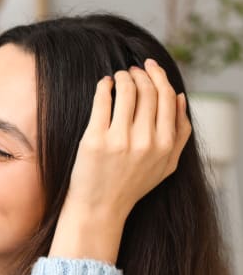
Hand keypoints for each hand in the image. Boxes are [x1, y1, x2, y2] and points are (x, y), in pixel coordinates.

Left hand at [64, 59, 191, 222]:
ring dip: (123, 77)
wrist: (100, 208)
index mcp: (165, 145)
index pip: (167, 97)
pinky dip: (104, 86)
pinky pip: (102, 101)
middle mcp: (145, 141)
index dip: (158, 76)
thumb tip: (180, 96)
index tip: (149, 67)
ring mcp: (119, 140)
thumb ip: (180, 132)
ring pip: (127, 92)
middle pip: (147, 91)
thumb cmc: (132, 184)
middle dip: (140, 75)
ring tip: (118, 77)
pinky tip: (103, 85)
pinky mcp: (94, 140)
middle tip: (131, 71)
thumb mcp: (166, 164)